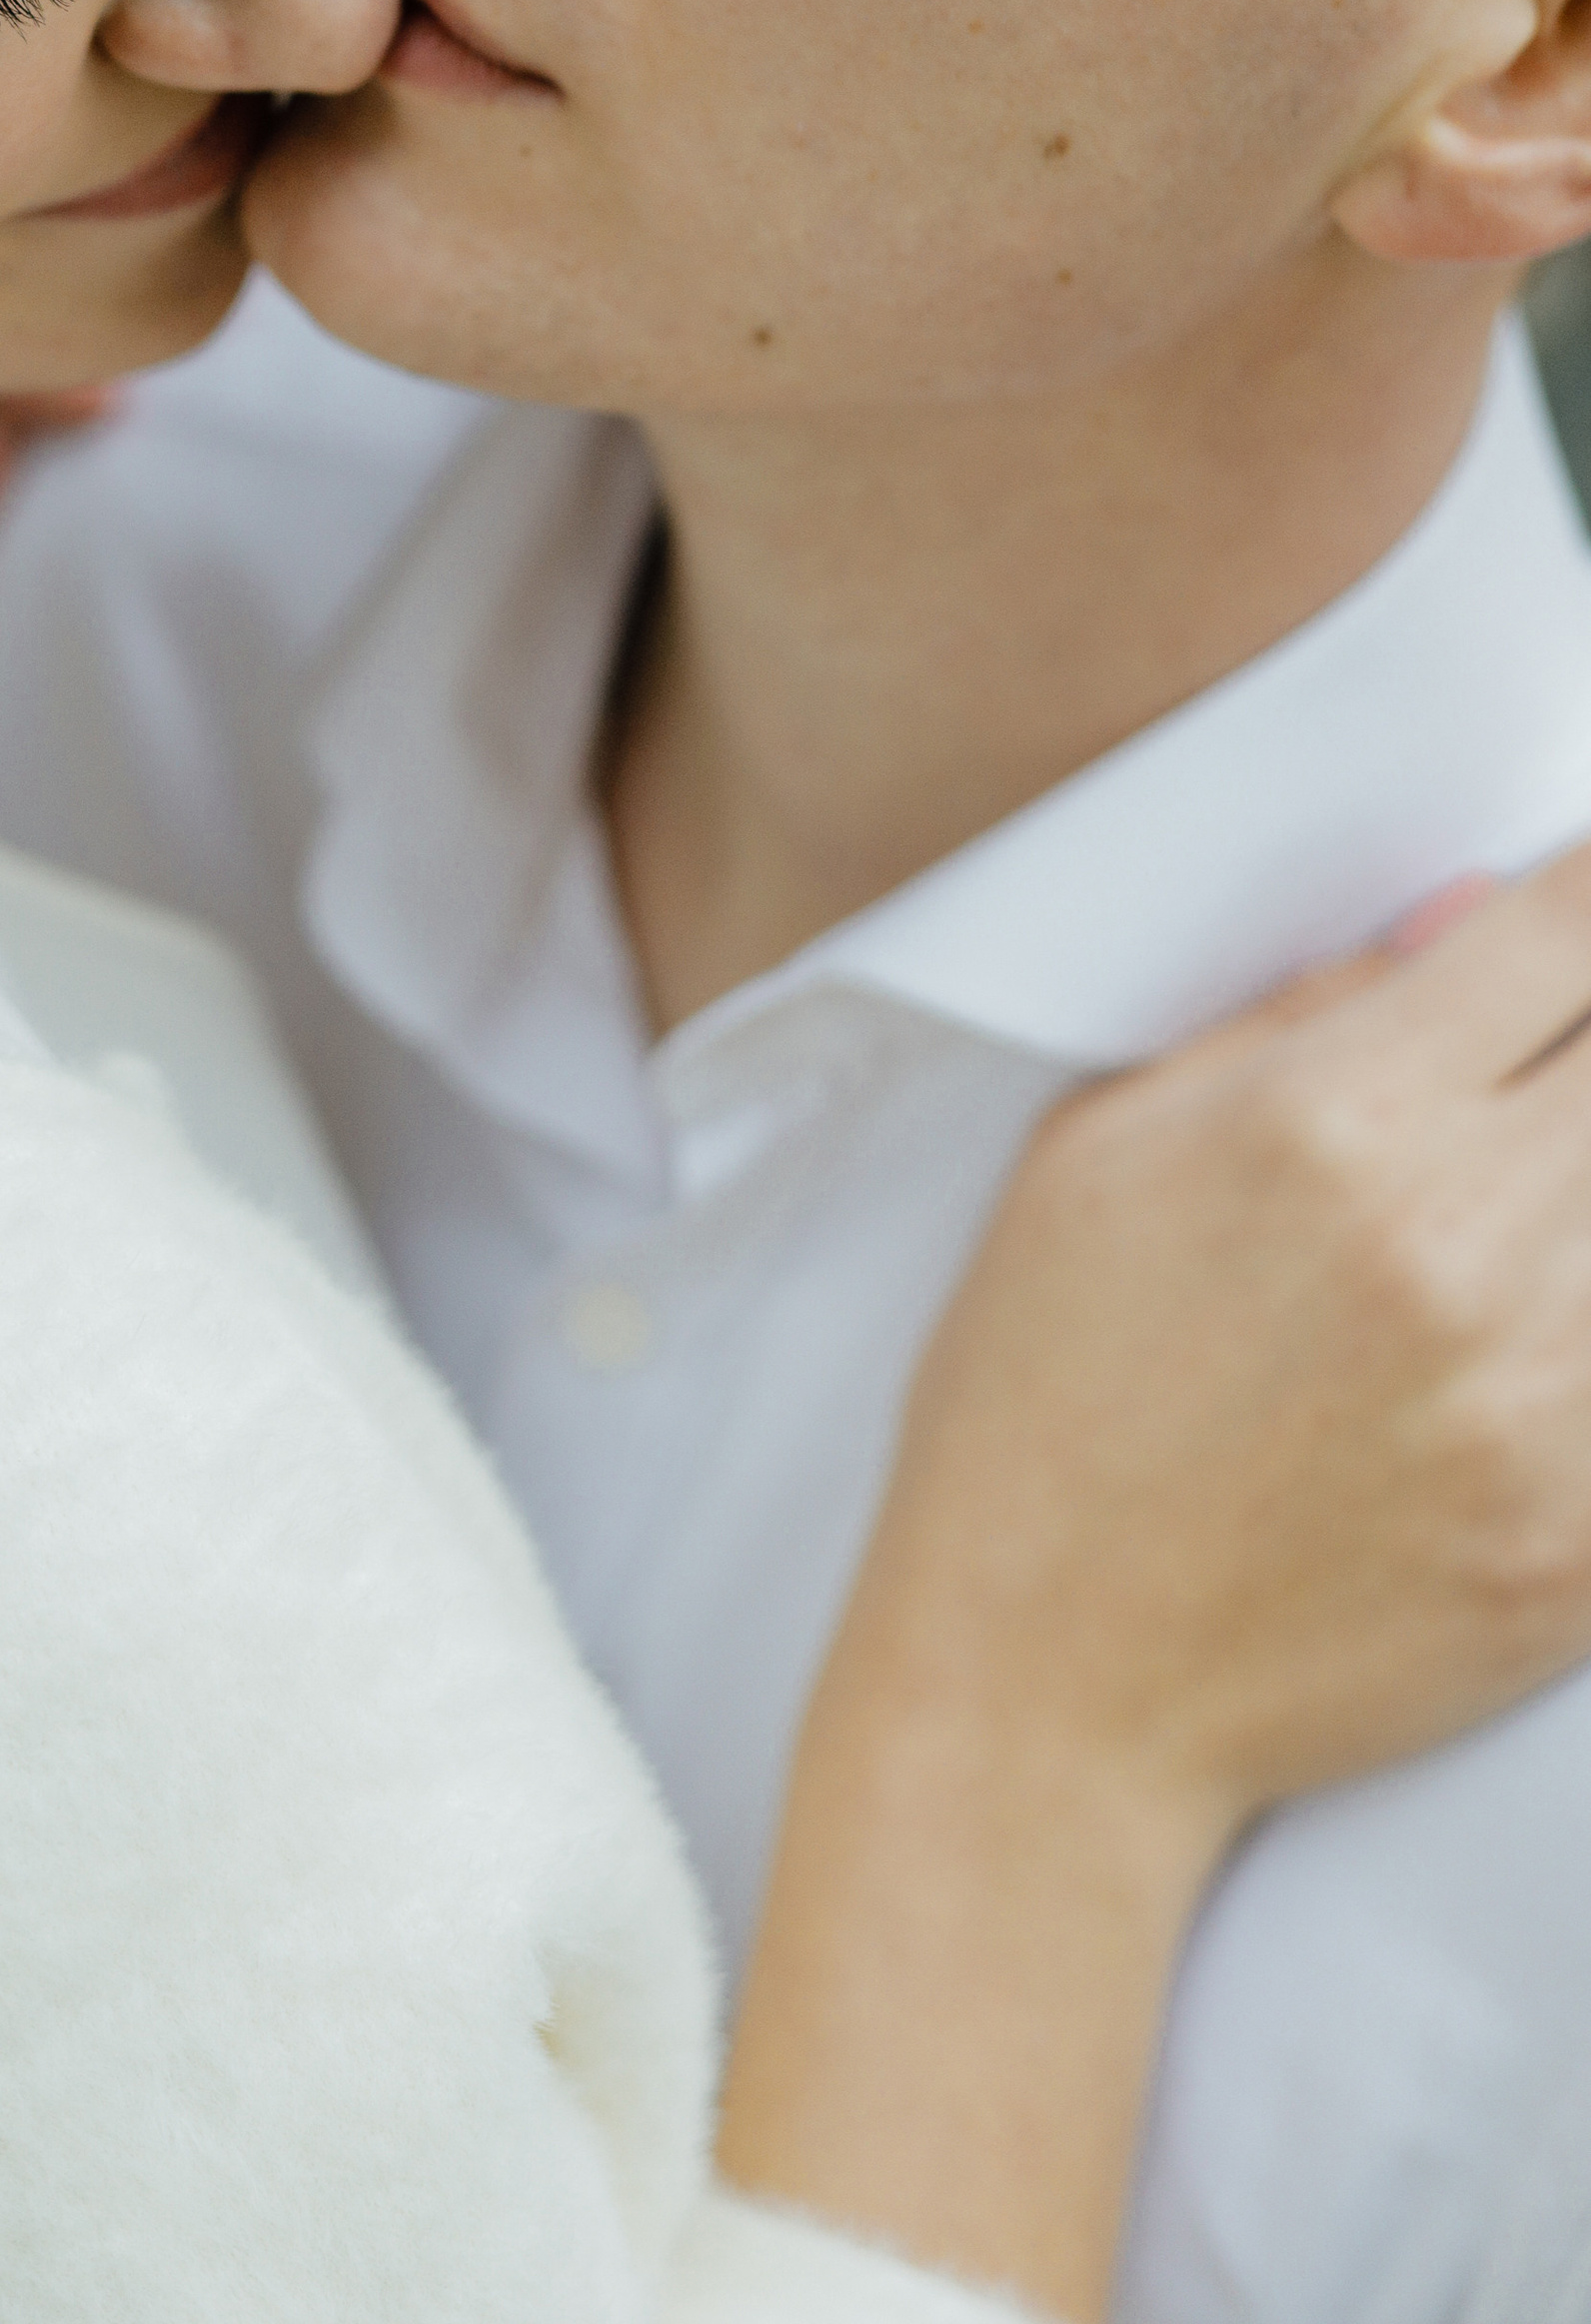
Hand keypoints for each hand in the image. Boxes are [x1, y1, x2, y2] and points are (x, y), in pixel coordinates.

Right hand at [851, 843, 1590, 1830]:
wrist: (1048, 1682)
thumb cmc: (1048, 1399)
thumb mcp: (1107, 1147)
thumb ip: (1297, 1013)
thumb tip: (1469, 920)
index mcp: (1331, 1120)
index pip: (1566, 935)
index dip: (1590, 903)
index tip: (1580, 917)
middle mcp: (1458, 1244)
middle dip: (1585, 1054)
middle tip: (1532, 1098)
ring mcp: (1543, 1403)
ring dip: (1581, 1198)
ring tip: (1509, 1225)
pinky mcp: (1584, 1539)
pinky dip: (1589, 1340)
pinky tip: (1531, 1341)